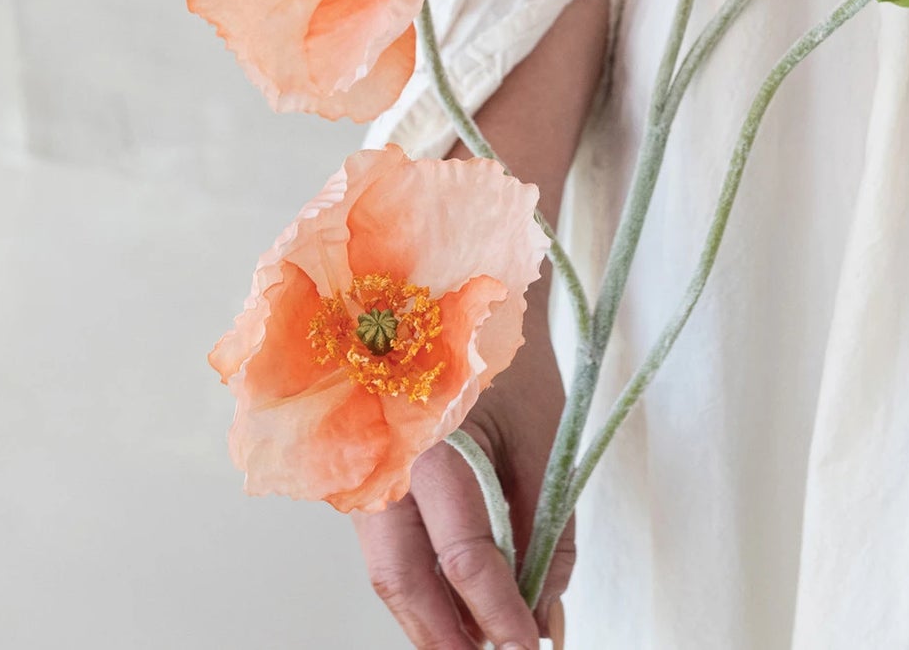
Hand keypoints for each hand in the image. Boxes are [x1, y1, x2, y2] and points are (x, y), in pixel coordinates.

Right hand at [354, 284, 573, 647]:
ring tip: (482, 645)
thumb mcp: (546, 435)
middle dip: (449, 639)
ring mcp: (361, 468)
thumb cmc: (508, 359)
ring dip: (434, 621)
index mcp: (428, 435)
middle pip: (404, 579)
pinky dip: (422, 588)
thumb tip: (546, 614)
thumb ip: (547, 529)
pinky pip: (387, 549)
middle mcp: (380, 456)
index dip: (501, 616)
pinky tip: (458, 611)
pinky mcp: (361, 478)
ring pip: (389, 571)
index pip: (464, 554)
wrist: (456, 294)